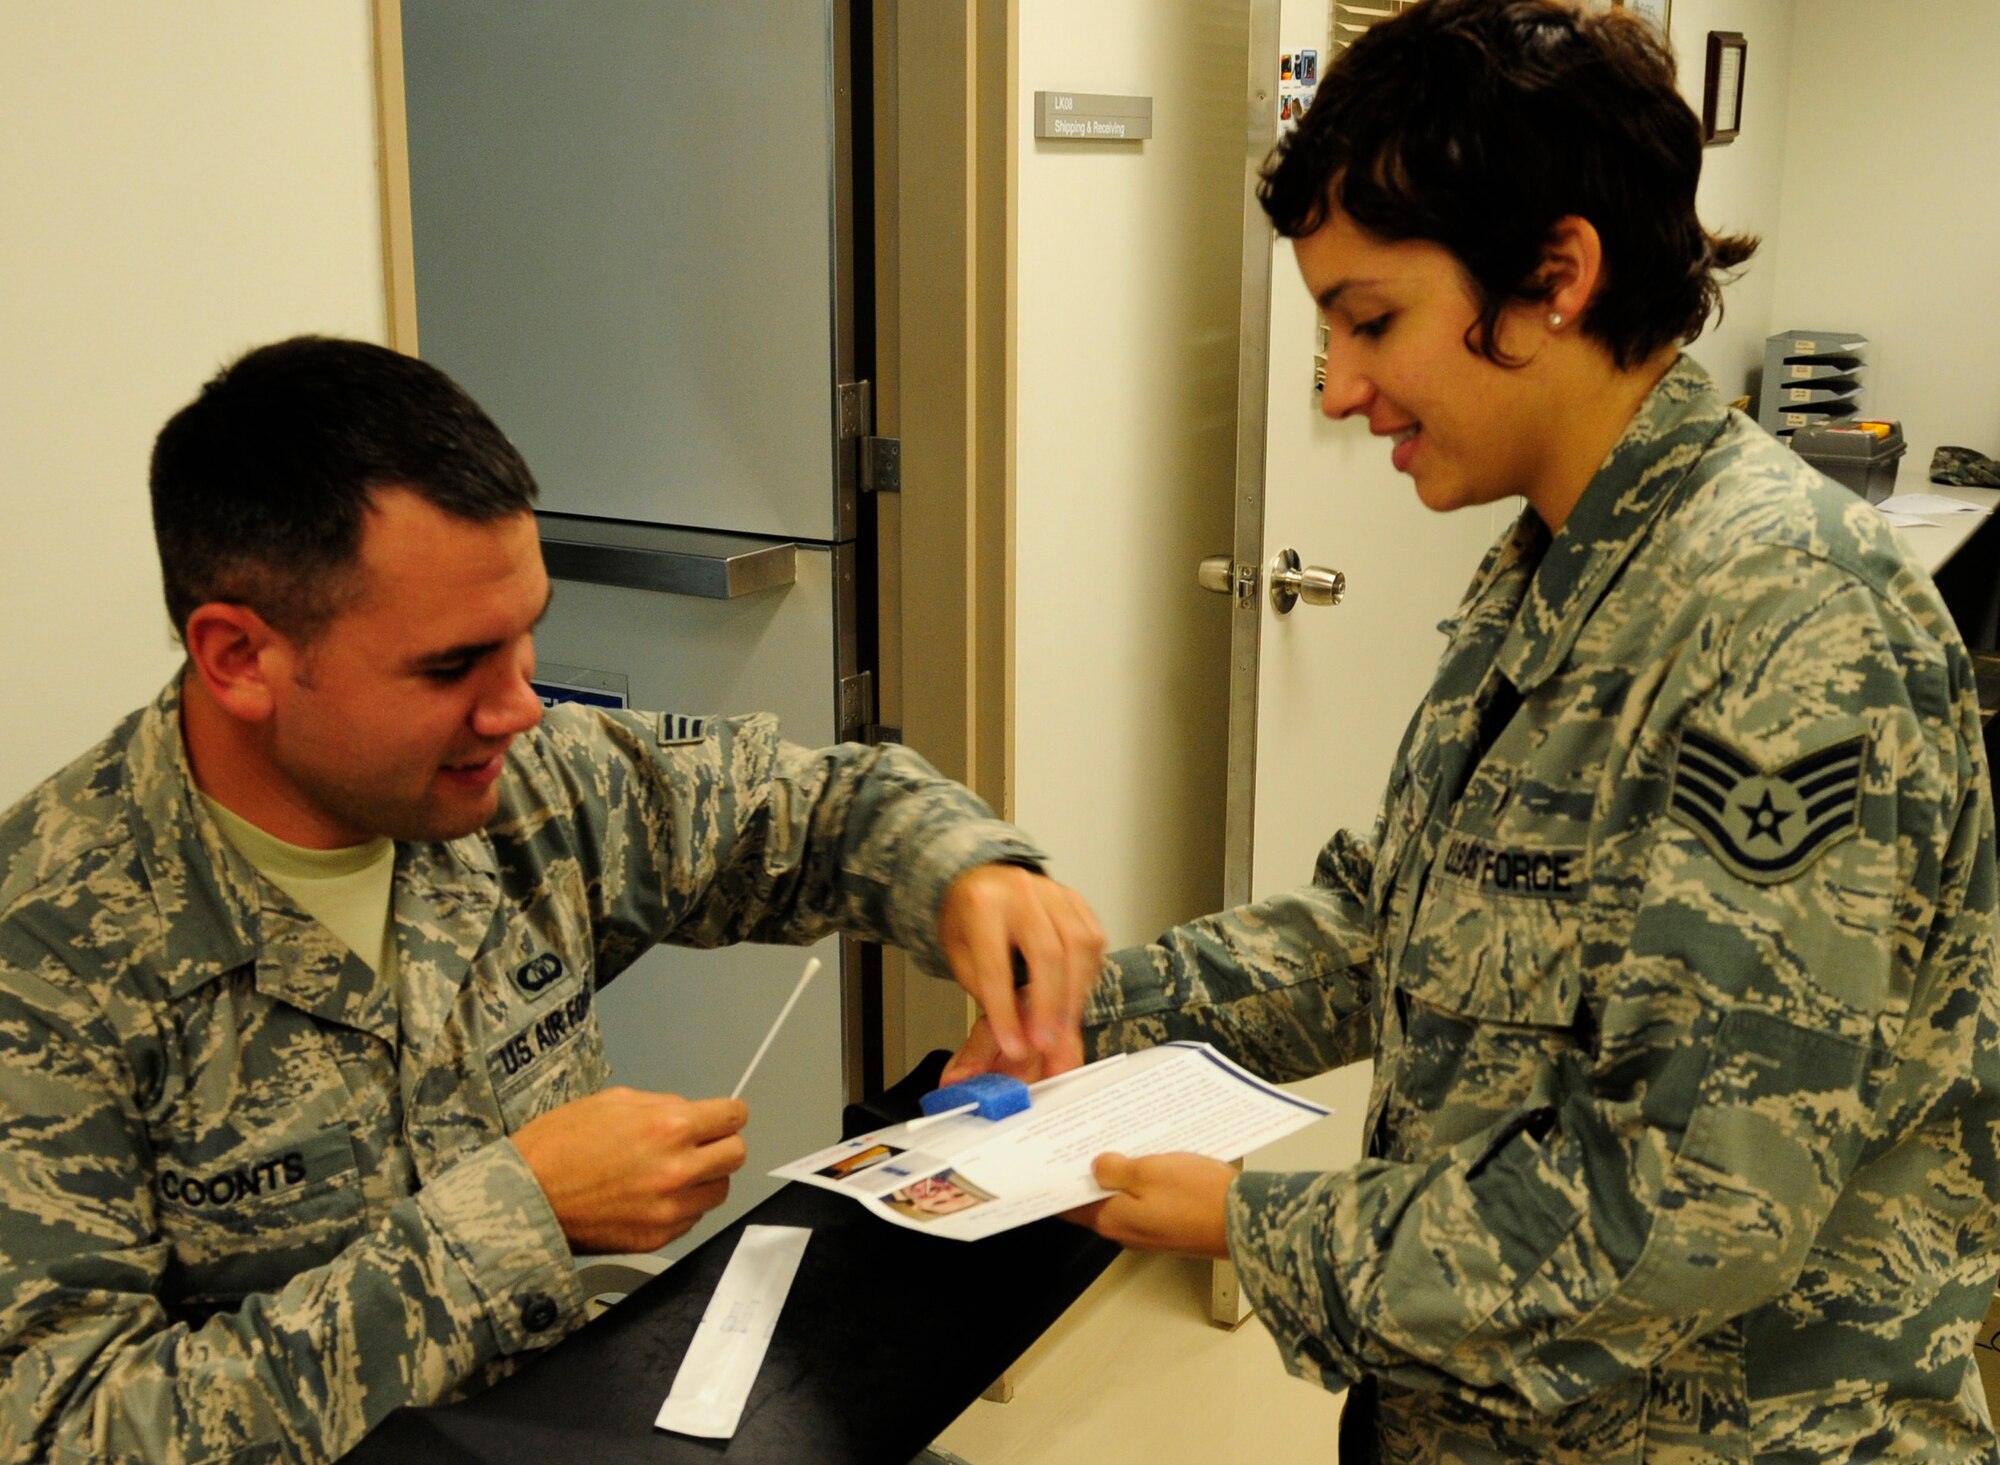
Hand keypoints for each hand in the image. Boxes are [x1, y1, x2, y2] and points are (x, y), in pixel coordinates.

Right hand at [511, 1086, 747, 1253]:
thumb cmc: (558, 1146)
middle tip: (698, 1145)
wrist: (523, 1198)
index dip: (727, 1115)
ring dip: (704, 1179)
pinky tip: (652, 1196)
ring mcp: (669, 1208)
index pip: (734, 1118)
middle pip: (736, 1155)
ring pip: (719, 1191)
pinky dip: (681, 1206)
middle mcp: (677, 1170)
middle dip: (720, 1145)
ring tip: (671, 1173)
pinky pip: (692, 1218)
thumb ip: (662, 1106)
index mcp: (669, 1127)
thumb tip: (691, 1113)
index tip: (722, 1118)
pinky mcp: (658, 1238)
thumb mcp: (613, 1101)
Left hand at [936, 864, 1103, 1076]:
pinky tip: (1076, 997)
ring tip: (1064, 1028)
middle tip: (1046, 1044)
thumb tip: (1020, 1040)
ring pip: (1079, 947)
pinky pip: (1093, 939)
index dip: (1006, 1013)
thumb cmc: (970, 921)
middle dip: (1050, 1007)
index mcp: (983, 904)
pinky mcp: (1077, 899)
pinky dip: (1088, 975)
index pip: (997, 967)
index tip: (1014, 1047)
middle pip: (1048, 954)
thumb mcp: (963, 957)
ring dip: (1075, 995)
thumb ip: (991, 994)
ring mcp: (1054, 891)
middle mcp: (1022, 891)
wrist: (984, 880)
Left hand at [1065, 1151, 1233, 1258]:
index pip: (1070, 1206)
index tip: (1052, 1160)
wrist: (1246, 1222)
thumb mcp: (1148, 1172)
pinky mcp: (1171, 1226)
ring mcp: (1151, 1231)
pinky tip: (1151, 1160)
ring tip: (1118, 1143)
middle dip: (1090, 1173)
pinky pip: (1147, 1201)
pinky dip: (1143, 1182)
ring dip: (1119, 1176)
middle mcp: (1128, 1231)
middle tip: (1086, 1141)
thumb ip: (1115, 1170)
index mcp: (1113, 1220)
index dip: (1059, 1182)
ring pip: (1123, 1199)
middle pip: (1096, 1200)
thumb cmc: (1199, 1199)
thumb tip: (1096, 1167)